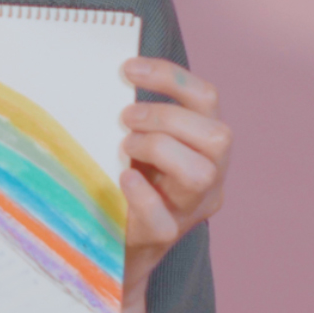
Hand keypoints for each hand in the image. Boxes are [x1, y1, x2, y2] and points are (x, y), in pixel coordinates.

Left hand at [117, 57, 230, 312]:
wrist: (112, 244)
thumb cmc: (120, 179)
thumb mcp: (132, 142)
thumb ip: (131, 116)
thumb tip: (96, 75)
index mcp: (202, 145)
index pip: (207, 99)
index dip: (171, 77)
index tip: (127, 68)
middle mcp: (209, 176)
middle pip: (217, 134)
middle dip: (165, 117)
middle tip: (123, 119)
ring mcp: (190, 208)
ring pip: (202, 173)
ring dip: (158, 148)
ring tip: (124, 147)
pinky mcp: (164, 237)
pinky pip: (163, 218)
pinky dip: (141, 194)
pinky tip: (122, 178)